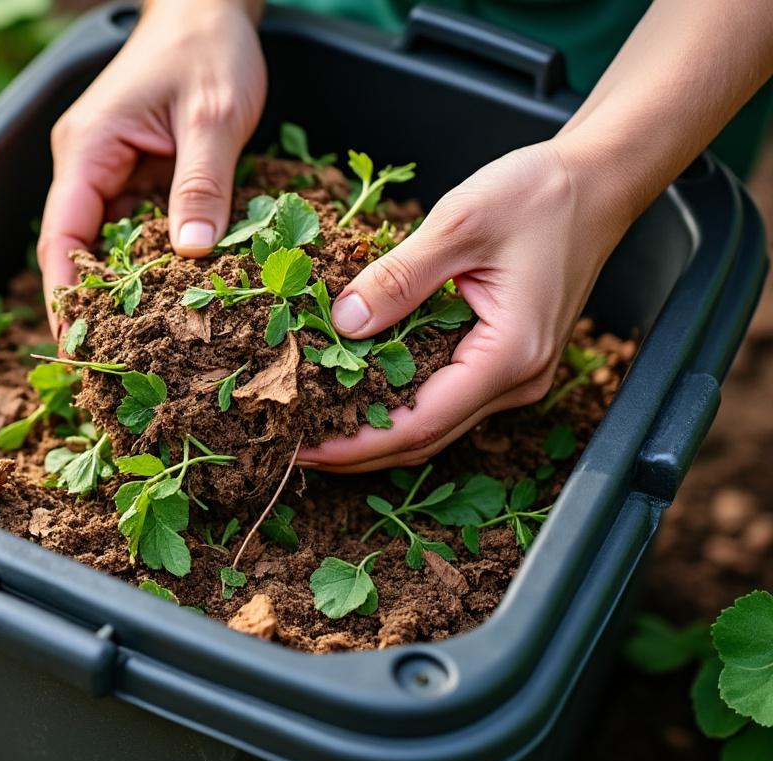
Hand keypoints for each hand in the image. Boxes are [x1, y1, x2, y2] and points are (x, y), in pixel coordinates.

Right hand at [37, 0, 266, 333]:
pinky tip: (178, 297)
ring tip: (154, 345)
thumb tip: (193, 257)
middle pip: (77, 251)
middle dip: (96, 305)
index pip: (61, 238)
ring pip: (109, 245)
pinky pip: (136, 229)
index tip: (78, 346)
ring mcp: (109, 171)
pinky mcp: (134, 175)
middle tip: (121, 364)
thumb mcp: (214, 117)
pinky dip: (154, 262)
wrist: (209, 9)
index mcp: (88, 150)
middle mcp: (86, 165)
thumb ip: (202, 186)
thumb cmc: (207, 49)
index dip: (65, 297)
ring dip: (128, 288)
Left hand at [298, 141, 634, 472]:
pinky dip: (399, 402)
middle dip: (357, 450)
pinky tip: (356, 392)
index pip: (420, 423)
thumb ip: (399, 278)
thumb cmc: (538, 195)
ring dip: (375, 430)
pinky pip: (446, 396)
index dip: (356, 442)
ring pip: (435, 423)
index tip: (304, 446)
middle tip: (293, 446)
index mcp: (510, 355)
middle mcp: (518, 379)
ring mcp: (516, 374)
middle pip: (425, 437)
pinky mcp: (506, 359)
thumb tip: (343, 323)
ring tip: (314, 426)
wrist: (596, 183)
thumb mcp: (459, 224)